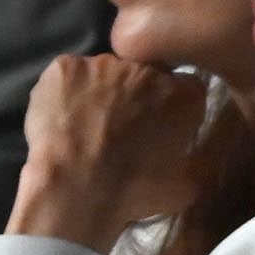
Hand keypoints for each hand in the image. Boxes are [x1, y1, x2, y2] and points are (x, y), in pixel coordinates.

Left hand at [5, 55, 248, 253]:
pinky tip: (60, 116)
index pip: (184, 87)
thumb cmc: (134, 191)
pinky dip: (63, 90)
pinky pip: (67, 74)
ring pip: (102, 73)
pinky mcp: (66, 67)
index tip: (155, 124)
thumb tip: (189, 156)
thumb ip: (194, 158)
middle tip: (116, 126)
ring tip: (82, 124)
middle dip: (133, 95)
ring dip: (97, 91)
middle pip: (142, 75)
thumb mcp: (185, 183)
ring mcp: (103, 64)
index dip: (167, 105)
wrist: (76, 186)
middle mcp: (147, 70)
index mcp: (185, 94)